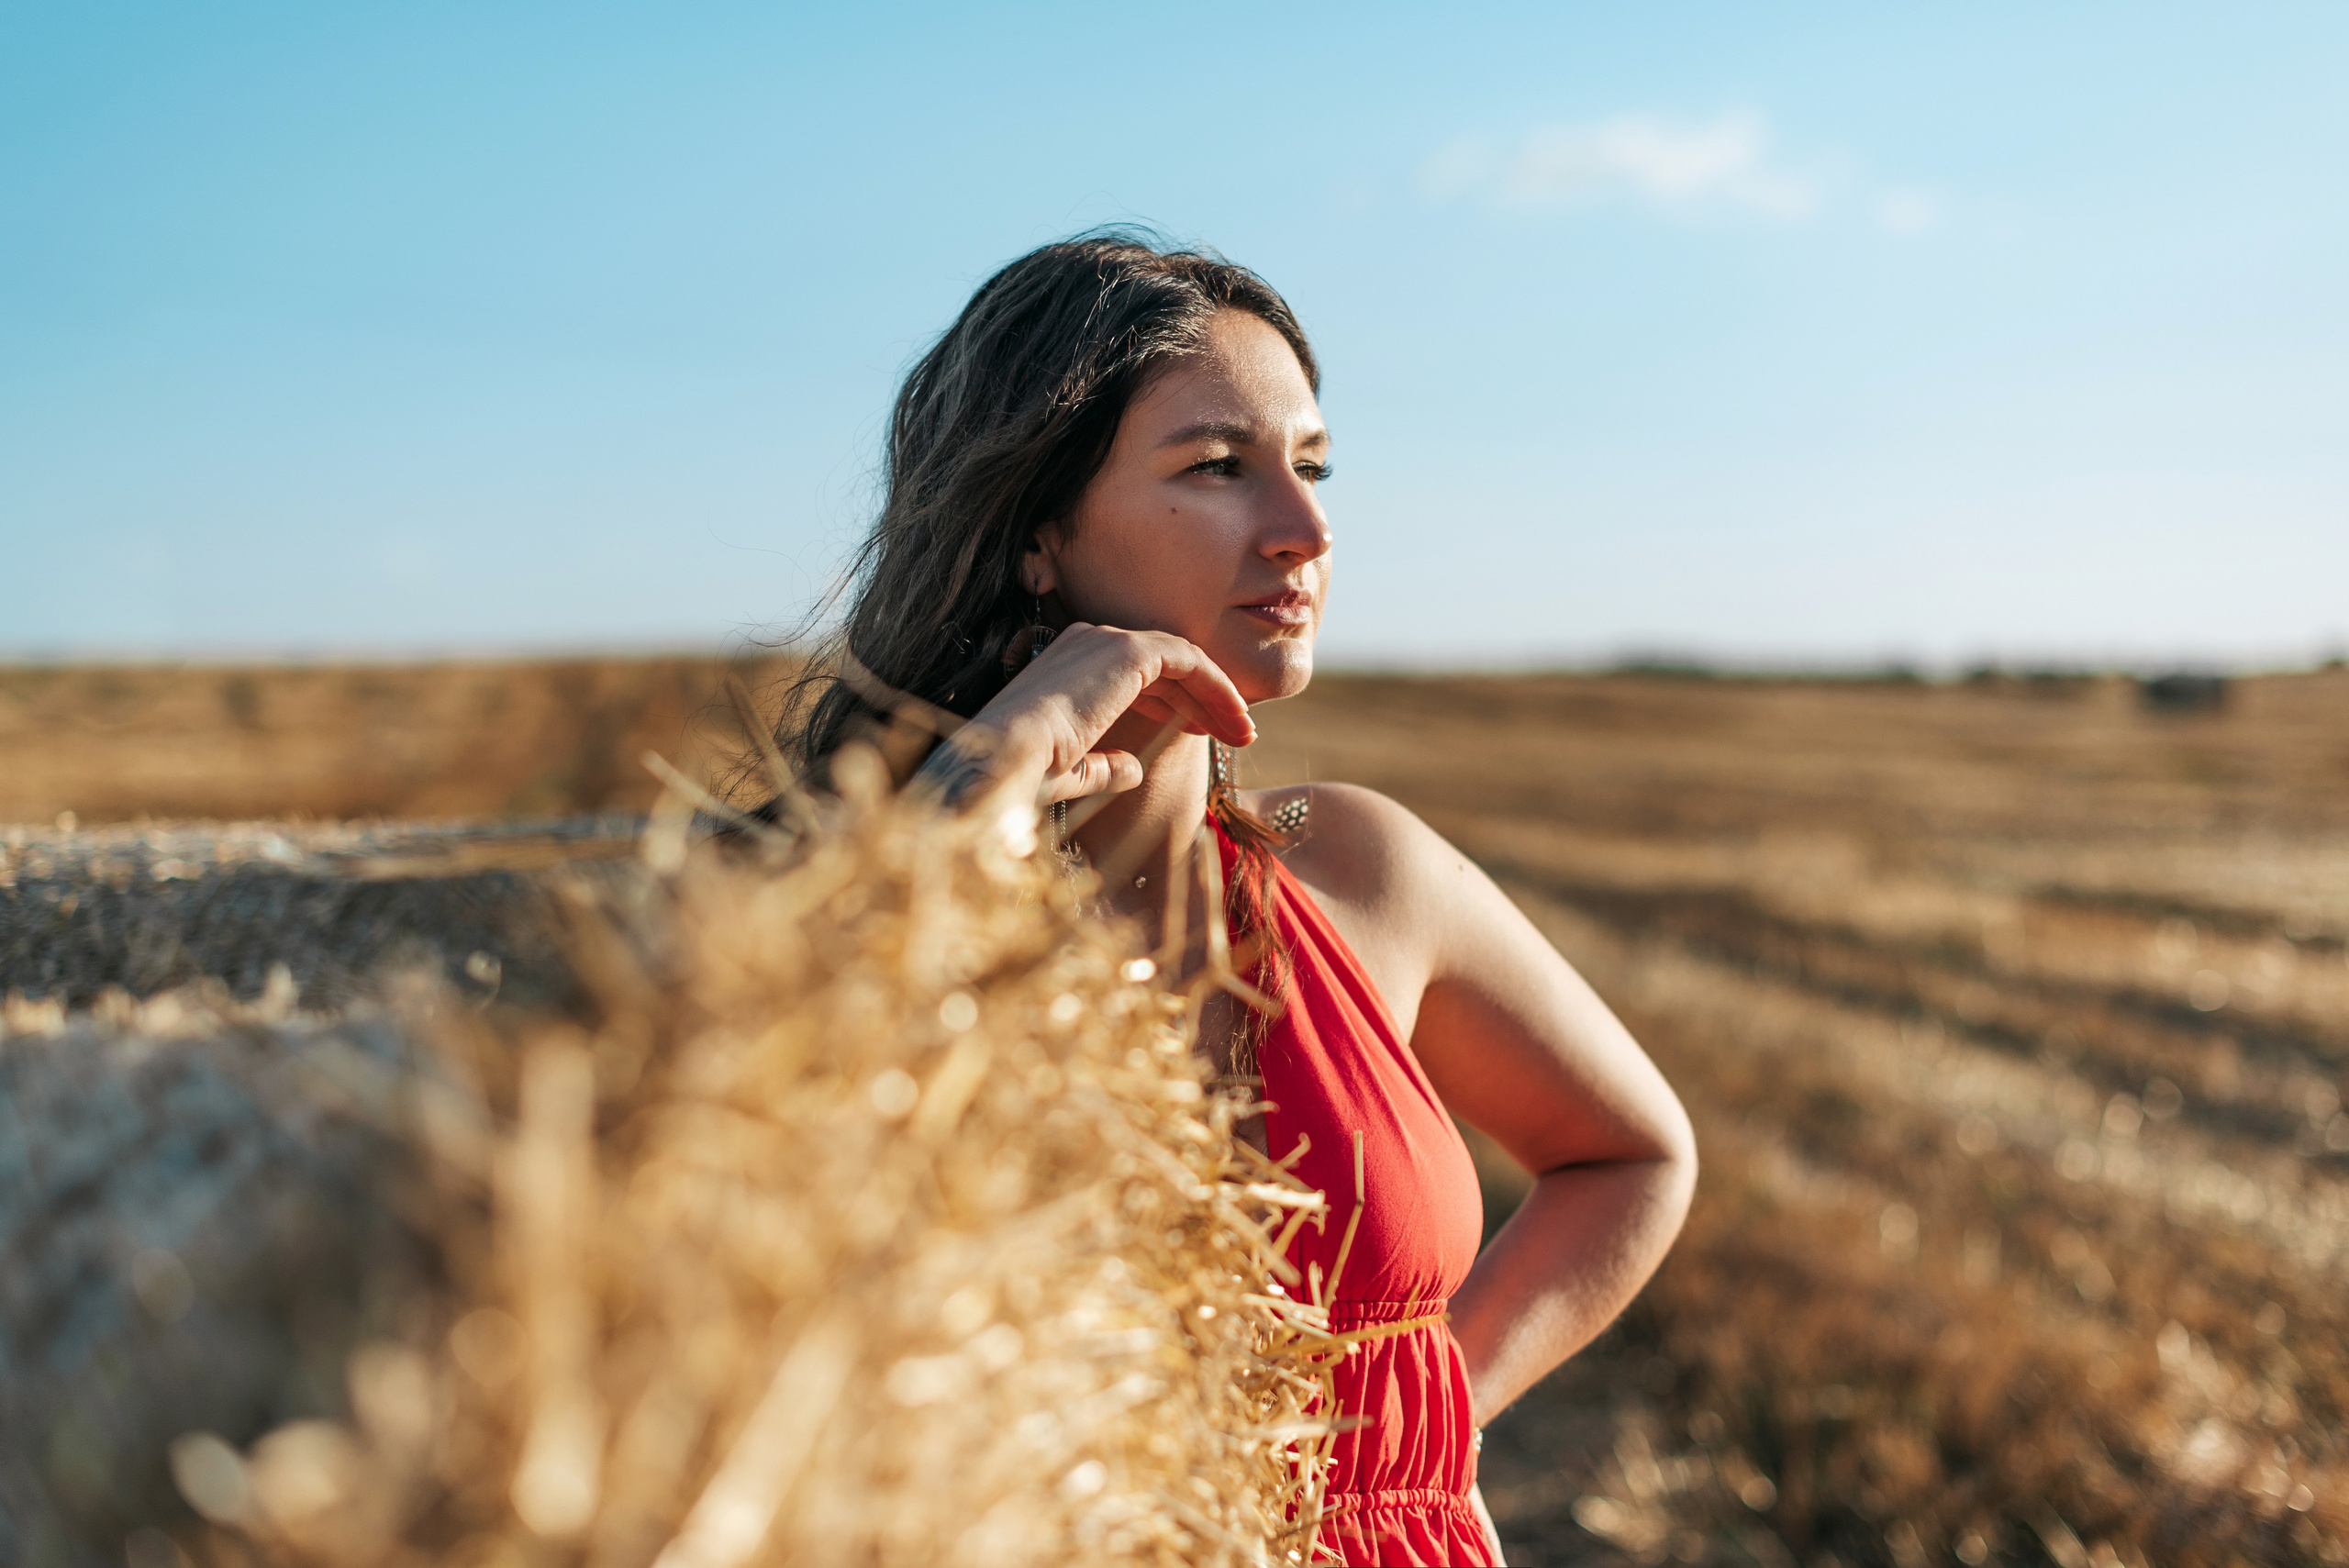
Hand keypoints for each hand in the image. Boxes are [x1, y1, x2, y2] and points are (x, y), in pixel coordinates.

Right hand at [914, 624, 1254, 809]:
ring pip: (1181, 660)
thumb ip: (1103, 765)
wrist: (1003, 763)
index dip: (1174, 702)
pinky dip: (1216, 685)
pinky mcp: (1127, 652)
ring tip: (1243, 733)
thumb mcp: (1070, 772)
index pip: (1135, 674)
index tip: (1202, 733)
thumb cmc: (1022, 776)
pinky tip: (1234, 717)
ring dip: (1216, 695)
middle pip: (1163, 665)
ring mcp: (1105, 643)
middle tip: (1237, 734)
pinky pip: (1188, 660)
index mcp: (1067, 667)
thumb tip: (1132, 768)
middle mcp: (1085, 644)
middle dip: (1203, 699)